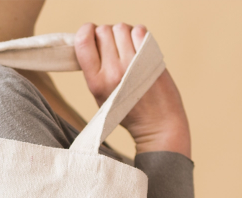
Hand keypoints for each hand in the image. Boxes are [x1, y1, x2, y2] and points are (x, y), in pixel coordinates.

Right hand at [75, 23, 191, 157]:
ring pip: (121, 27)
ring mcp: (133, 64)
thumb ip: (93, 71)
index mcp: (96, 82)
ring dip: (123, 33)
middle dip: (107, 34)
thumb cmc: (129, 112)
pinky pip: (139, 30)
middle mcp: (114, 71)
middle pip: (103, 31)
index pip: (83, 41)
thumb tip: (91, 40)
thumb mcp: (101, 97)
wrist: (158, 125)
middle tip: (114, 47)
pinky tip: (140, 47)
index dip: (86, 31)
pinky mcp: (151, 59)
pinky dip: (138, 34)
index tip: (91, 33)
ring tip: (128, 48)